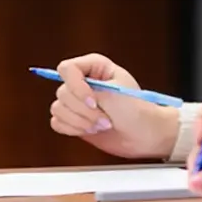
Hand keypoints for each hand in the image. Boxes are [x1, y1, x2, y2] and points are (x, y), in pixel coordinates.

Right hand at [49, 53, 178, 159]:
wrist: (144, 134)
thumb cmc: (137, 109)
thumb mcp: (114, 94)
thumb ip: (88, 90)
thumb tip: (64, 91)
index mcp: (95, 67)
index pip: (68, 69)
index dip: (76, 87)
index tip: (93, 102)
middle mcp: (83, 81)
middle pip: (63, 92)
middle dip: (84, 111)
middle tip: (106, 120)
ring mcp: (77, 101)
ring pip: (58, 109)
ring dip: (80, 122)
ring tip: (102, 126)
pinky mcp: (73, 119)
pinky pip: (57, 122)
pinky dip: (72, 129)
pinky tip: (91, 131)